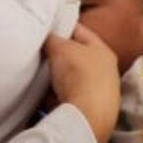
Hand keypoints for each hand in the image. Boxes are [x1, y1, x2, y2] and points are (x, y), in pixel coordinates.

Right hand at [44, 24, 120, 142]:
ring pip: (69, 78)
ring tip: (37, 74)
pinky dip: (55, 95)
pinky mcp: (88, 110)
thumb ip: (52, 39)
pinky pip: (65, 96)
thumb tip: (46, 38)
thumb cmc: (78, 75)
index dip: (61, 26)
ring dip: (54, 77)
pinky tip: (43, 95)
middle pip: (75, 56)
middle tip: (38, 51)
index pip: (80, 31)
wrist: (86, 116)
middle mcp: (105, 71)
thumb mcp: (60, 48)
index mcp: (103, 51)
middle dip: (56, 54)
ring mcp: (98, 92)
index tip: (44, 27)